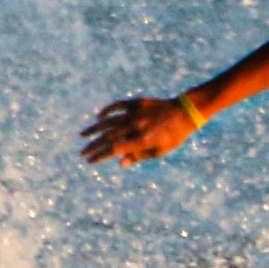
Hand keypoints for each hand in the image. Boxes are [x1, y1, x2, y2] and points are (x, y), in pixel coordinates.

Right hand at [81, 92, 196, 165]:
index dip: (101, 156)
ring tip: (83, 135)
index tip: (91, 161)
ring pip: (109, 121)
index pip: (115, 150)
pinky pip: (118, 105)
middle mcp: (136, 126)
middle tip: (83, 152)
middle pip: (109, 137)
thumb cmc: (174, 136)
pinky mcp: (136, 103)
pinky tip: (99, 117)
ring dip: (94, 129)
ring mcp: (135, 113)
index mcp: (142, 140)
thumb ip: (138, 156)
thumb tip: (120, 164)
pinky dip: (107, 110)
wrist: (185, 112)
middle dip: (94, 146)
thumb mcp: (159, 150)